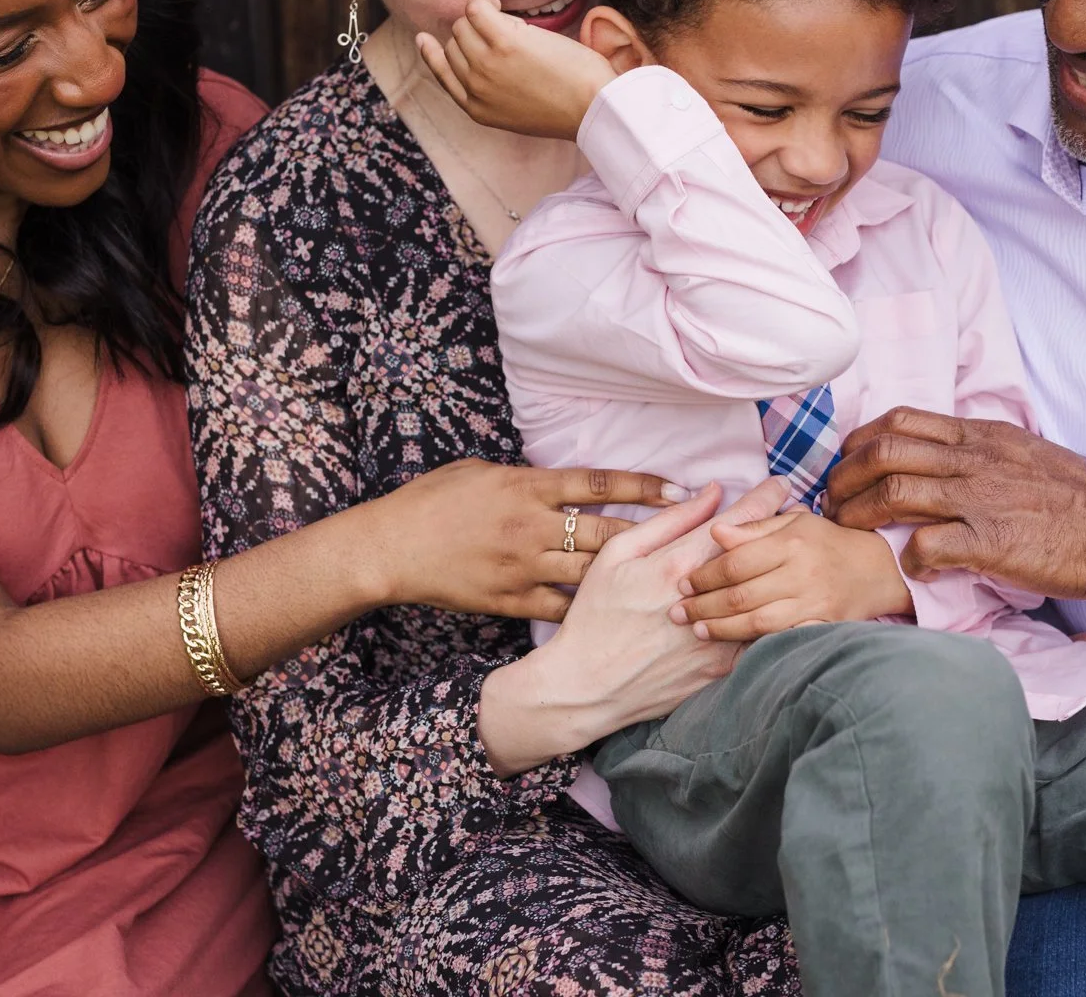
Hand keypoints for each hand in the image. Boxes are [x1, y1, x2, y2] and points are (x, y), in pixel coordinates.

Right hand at [347, 459, 687, 620]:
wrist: (391, 547)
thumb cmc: (432, 500)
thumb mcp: (482, 471)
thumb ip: (526, 476)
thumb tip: (562, 479)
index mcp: (527, 486)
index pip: (599, 483)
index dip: (644, 486)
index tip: (681, 489)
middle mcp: (532, 526)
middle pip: (608, 531)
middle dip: (655, 534)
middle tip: (694, 538)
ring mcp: (523, 566)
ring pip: (592, 573)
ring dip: (631, 576)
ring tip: (667, 580)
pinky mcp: (510, 600)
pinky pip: (562, 608)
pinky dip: (590, 610)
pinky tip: (617, 614)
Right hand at [414, 0, 617, 138]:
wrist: (593, 108)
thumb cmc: (570, 106)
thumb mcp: (520, 111)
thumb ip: (497, 92)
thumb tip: (487, 57)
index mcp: (477, 110)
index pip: (442, 76)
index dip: (434, 55)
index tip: (426, 39)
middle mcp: (475, 88)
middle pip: (454, 43)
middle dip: (474, 32)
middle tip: (504, 31)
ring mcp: (486, 64)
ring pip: (464, 24)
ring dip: (481, 15)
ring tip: (507, 18)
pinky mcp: (503, 42)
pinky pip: (476, 7)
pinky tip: (498, 2)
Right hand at [480, 478, 789, 774]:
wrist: (586, 686)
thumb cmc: (595, 615)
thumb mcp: (618, 555)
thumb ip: (669, 522)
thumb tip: (712, 493)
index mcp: (677, 566)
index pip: (737, 522)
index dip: (765, 499)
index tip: (780, 485)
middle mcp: (704, 601)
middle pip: (760, 556)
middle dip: (779, 532)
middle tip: (792, 517)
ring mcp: (717, 638)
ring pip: (768, 597)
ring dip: (779, 574)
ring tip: (785, 559)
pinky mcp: (721, 669)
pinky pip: (759, 637)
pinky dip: (771, 616)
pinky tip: (773, 604)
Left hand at [671, 508, 913, 641]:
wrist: (879, 570)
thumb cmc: (828, 542)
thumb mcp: (794, 523)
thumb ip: (753, 528)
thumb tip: (715, 533)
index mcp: (791, 542)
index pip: (736, 561)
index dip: (705, 574)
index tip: (684, 583)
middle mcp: (801, 573)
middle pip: (741, 594)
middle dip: (703, 605)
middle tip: (676, 612)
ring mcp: (814, 603)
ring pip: (757, 622)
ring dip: (721, 629)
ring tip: (696, 631)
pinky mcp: (823, 627)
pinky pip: (782, 639)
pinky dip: (755, 646)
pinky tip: (731, 650)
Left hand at [824, 407, 1085, 600]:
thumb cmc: (1080, 499)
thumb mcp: (1025, 455)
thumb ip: (981, 454)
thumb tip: (942, 460)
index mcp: (982, 436)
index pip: (903, 421)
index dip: (862, 439)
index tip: (848, 461)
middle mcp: (975, 460)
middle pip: (886, 451)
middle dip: (845, 475)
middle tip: (832, 499)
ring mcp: (981, 500)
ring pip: (896, 492)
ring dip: (860, 513)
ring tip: (847, 529)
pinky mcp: (992, 543)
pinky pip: (929, 545)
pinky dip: (909, 558)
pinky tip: (910, 567)